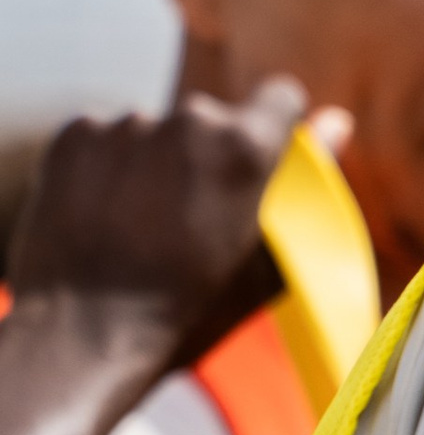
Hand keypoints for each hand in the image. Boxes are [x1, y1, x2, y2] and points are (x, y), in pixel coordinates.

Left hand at [6, 80, 318, 374]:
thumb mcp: (268, 260)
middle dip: (204, 156)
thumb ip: (309, 184)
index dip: (275, 130)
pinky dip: (105, 169)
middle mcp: (188, 118)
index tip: (256, 168)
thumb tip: (338, 120)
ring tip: (138, 228)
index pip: (280, 97)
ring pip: (153, 132)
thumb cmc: (189, 312)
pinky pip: (103, 139)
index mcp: (247, 146)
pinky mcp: (74, 136)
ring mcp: (125, 124)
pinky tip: (101, 219)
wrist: (84, 337)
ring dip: (152, 164)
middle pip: (210, 119)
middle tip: (188, 221)